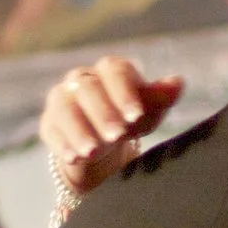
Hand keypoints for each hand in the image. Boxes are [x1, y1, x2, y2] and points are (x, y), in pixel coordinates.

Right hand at [41, 56, 183, 196]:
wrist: (105, 147)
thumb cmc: (130, 121)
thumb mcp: (149, 112)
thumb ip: (161, 98)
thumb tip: (178, 82)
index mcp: (110, 70)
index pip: (115, 72)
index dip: (125, 93)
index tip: (136, 115)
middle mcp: (82, 79)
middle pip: (88, 89)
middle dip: (103, 113)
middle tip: (117, 135)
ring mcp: (62, 100)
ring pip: (65, 108)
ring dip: (79, 130)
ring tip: (93, 151)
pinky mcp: (50, 123)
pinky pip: (51, 130)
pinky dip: (62, 144)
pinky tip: (74, 158)